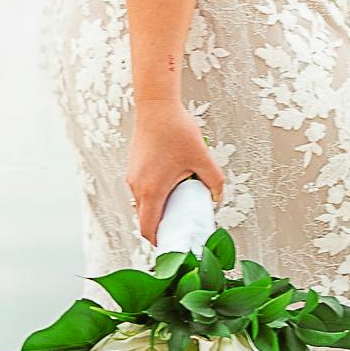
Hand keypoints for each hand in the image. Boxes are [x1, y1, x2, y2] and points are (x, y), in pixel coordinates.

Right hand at [127, 105, 224, 243]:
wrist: (156, 106)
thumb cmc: (176, 129)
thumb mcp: (203, 157)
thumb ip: (214, 181)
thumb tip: (217, 198)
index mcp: (152, 190)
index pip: (148, 229)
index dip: (160, 242)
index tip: (173, 244)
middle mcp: (137, 186)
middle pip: (144, 220)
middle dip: (161, 228)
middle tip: (180, 229)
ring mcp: (133, 177)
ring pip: (141, 205)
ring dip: (157, 211)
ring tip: (178, 208)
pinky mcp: (134, 168)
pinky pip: (141, 191)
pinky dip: (152, 197)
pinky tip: (171, 188)